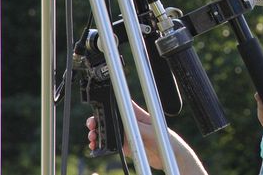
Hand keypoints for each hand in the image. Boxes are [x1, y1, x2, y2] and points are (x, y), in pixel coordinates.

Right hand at [86, 102, 206, 173]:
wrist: (170, 156)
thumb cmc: (165, 139)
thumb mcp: (149, 131)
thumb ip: (136, 126)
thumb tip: (123, 119)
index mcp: (138, 115)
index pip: (122, 106)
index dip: (109, 106)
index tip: (98, 108)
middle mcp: (132, 124)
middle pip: (112, 119)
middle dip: (100, 121)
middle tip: (92, 125)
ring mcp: (129, 135)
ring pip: (110, 132)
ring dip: (100, 134)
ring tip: (92, 137)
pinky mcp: (128, 147)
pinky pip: (112, 145)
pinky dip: (103, 145)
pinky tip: (96, 146)